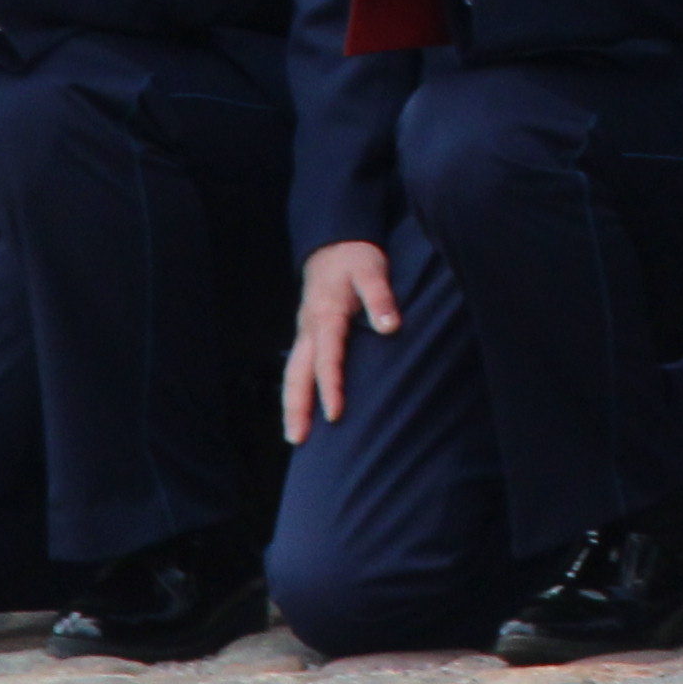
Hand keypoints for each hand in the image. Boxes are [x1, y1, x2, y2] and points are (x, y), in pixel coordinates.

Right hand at [282, 240, 398, 437]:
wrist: (334, 244)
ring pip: (292, 373)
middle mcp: (309, 328)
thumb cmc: (356, 259)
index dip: (330, 386)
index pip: (326, 357)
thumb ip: (381, 298)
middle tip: (297, 440)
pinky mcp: (307, 335)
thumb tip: (390, 326)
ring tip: (294, 436)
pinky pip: (297, 368)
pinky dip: (296, 391)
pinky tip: (301, 411)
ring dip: (292, 404)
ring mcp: (304, 332)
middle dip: (296, 407)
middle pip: (297, 373)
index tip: (334, 414)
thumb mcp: (372, 271)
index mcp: (326, 315)